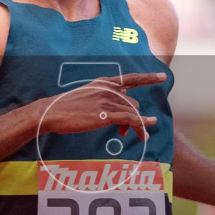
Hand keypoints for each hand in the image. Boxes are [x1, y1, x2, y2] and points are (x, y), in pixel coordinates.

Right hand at [35, 72, 164, 140]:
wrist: (52, 112)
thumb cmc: (67, 106)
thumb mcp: (87, 94)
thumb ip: (104, 94)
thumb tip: (121, 98)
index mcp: (103, 82)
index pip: (130, 78)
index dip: (148, 77)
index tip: (163, 76)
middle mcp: (107, 89)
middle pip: (132, 103)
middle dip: (133, 117)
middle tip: (125, 132)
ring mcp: (106, 101)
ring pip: (132, 113)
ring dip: (139, 125)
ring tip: (140, 137)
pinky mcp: (105, 115)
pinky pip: (130, 118)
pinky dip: (142, 122)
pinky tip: (149, 125)